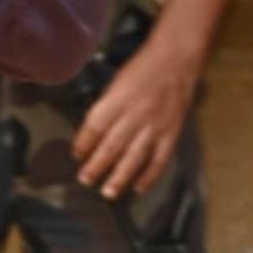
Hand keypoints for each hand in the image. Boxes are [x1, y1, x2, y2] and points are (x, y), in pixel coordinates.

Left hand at [71, 39, 198, 198]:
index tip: (76, 156)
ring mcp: (155, 126)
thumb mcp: (116, 82)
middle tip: (85, 180)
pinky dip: (150, 176)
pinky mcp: (172, 133)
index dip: (83, 143)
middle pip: (112, 146)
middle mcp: (135, 115)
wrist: (176, 59)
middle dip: (96, 166)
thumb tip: (92, 133)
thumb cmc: (142, 68)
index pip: (95, 126)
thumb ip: (107, 107)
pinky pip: (160, 159)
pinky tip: (139, 188)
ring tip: (108, 193)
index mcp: (117, 99)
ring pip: (134, 158)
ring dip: (120, 177)